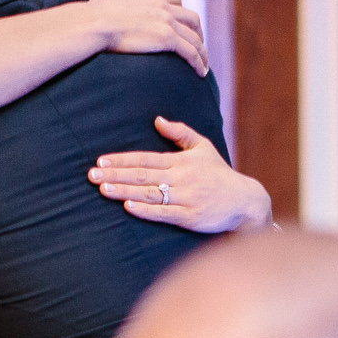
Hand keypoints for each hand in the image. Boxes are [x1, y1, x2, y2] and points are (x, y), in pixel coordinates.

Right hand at [85, 0, 208, 75]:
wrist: (95, 24)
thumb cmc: (96, 10)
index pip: (176, 0)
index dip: (182, 13)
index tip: (183, 26)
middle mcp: (163, 7)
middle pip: (191, 18)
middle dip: (197, 32)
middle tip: (198, 46)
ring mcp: (167, 22)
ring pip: (194, 37)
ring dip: (202, 52)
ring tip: (203, 66)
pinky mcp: (167, 38)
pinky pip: (190, 51)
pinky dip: (198, 61)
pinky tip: (200, 72)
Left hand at [89, 117, 273, 232]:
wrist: (244, 201)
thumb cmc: (220, 174)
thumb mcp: (203, 148)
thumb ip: (180, 133)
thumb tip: (158, 120)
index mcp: (181, 162)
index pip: (145, 158)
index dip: (122, 159)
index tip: (101, 160)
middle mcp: (181, 178)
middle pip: (142, 175)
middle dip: (115, 174)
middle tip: (92, 174)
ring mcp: (185, 198)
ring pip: (149, 194)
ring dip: (124, 191)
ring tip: (103, 189)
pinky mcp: (190, 217)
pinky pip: (164, 213)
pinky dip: (145, 210)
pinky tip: (128, 207)